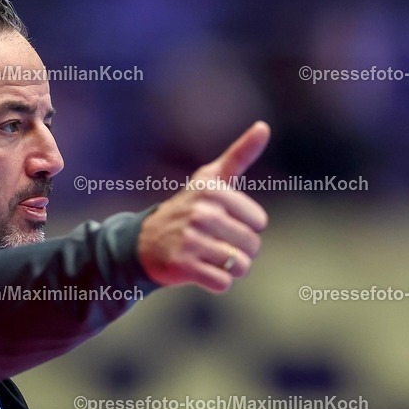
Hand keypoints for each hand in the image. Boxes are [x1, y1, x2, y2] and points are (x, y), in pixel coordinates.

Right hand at [137, 121, 270, 292]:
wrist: (145, 242)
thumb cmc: (189, 208)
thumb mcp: (211, 179)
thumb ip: (240, 154)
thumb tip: (264, 126)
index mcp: (212, 189)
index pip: (259, 221)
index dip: (246, 226)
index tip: (223, 220)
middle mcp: (201, 212)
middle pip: (252, 245)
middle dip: (240, 250)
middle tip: (215, 242)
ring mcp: (191, 239)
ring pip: (240, 266)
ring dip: (230, 268)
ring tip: (209, 257)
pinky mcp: (183, 265)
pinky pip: (223, 283)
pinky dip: (218, 282)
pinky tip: (201, 270)